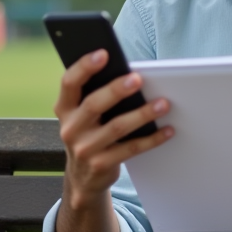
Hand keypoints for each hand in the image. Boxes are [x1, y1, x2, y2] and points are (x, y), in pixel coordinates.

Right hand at [55, 49, 173, 210]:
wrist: (83, 178)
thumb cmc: (89, 133)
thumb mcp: (82, 115)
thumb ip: (95, 94)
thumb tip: (127, 72)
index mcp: (64, 108)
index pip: (69, 83)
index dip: (84, 67)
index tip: (103, 54)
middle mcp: (70, 128)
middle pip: (93, 104)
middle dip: (116, 90)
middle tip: (138, 79)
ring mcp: (85, 149)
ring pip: (116, 127)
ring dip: (142, 114)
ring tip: (163, 103)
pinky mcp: (102, 164)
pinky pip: (131, 149)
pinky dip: (151, 139)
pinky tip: (167, 129)